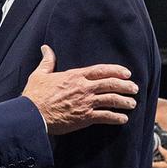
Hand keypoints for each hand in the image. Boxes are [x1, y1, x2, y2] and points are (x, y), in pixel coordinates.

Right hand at [22, 45, 138, 134]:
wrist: (32, 114)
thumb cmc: (35, 95)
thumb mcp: (40, 74)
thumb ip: (47, 61)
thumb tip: (45, 48)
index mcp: (74, 76)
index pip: (100, 70)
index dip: (116, 70)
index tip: (127, 73)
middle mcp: (83, 88)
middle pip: (110, 84)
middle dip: (125, 86)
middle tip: (134, 88)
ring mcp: (85, 102)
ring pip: (111, 100)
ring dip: (124, 101)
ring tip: (132, 104)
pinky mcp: (85, 117)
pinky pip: (105, 116)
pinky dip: (116, 118)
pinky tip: (123, 119)